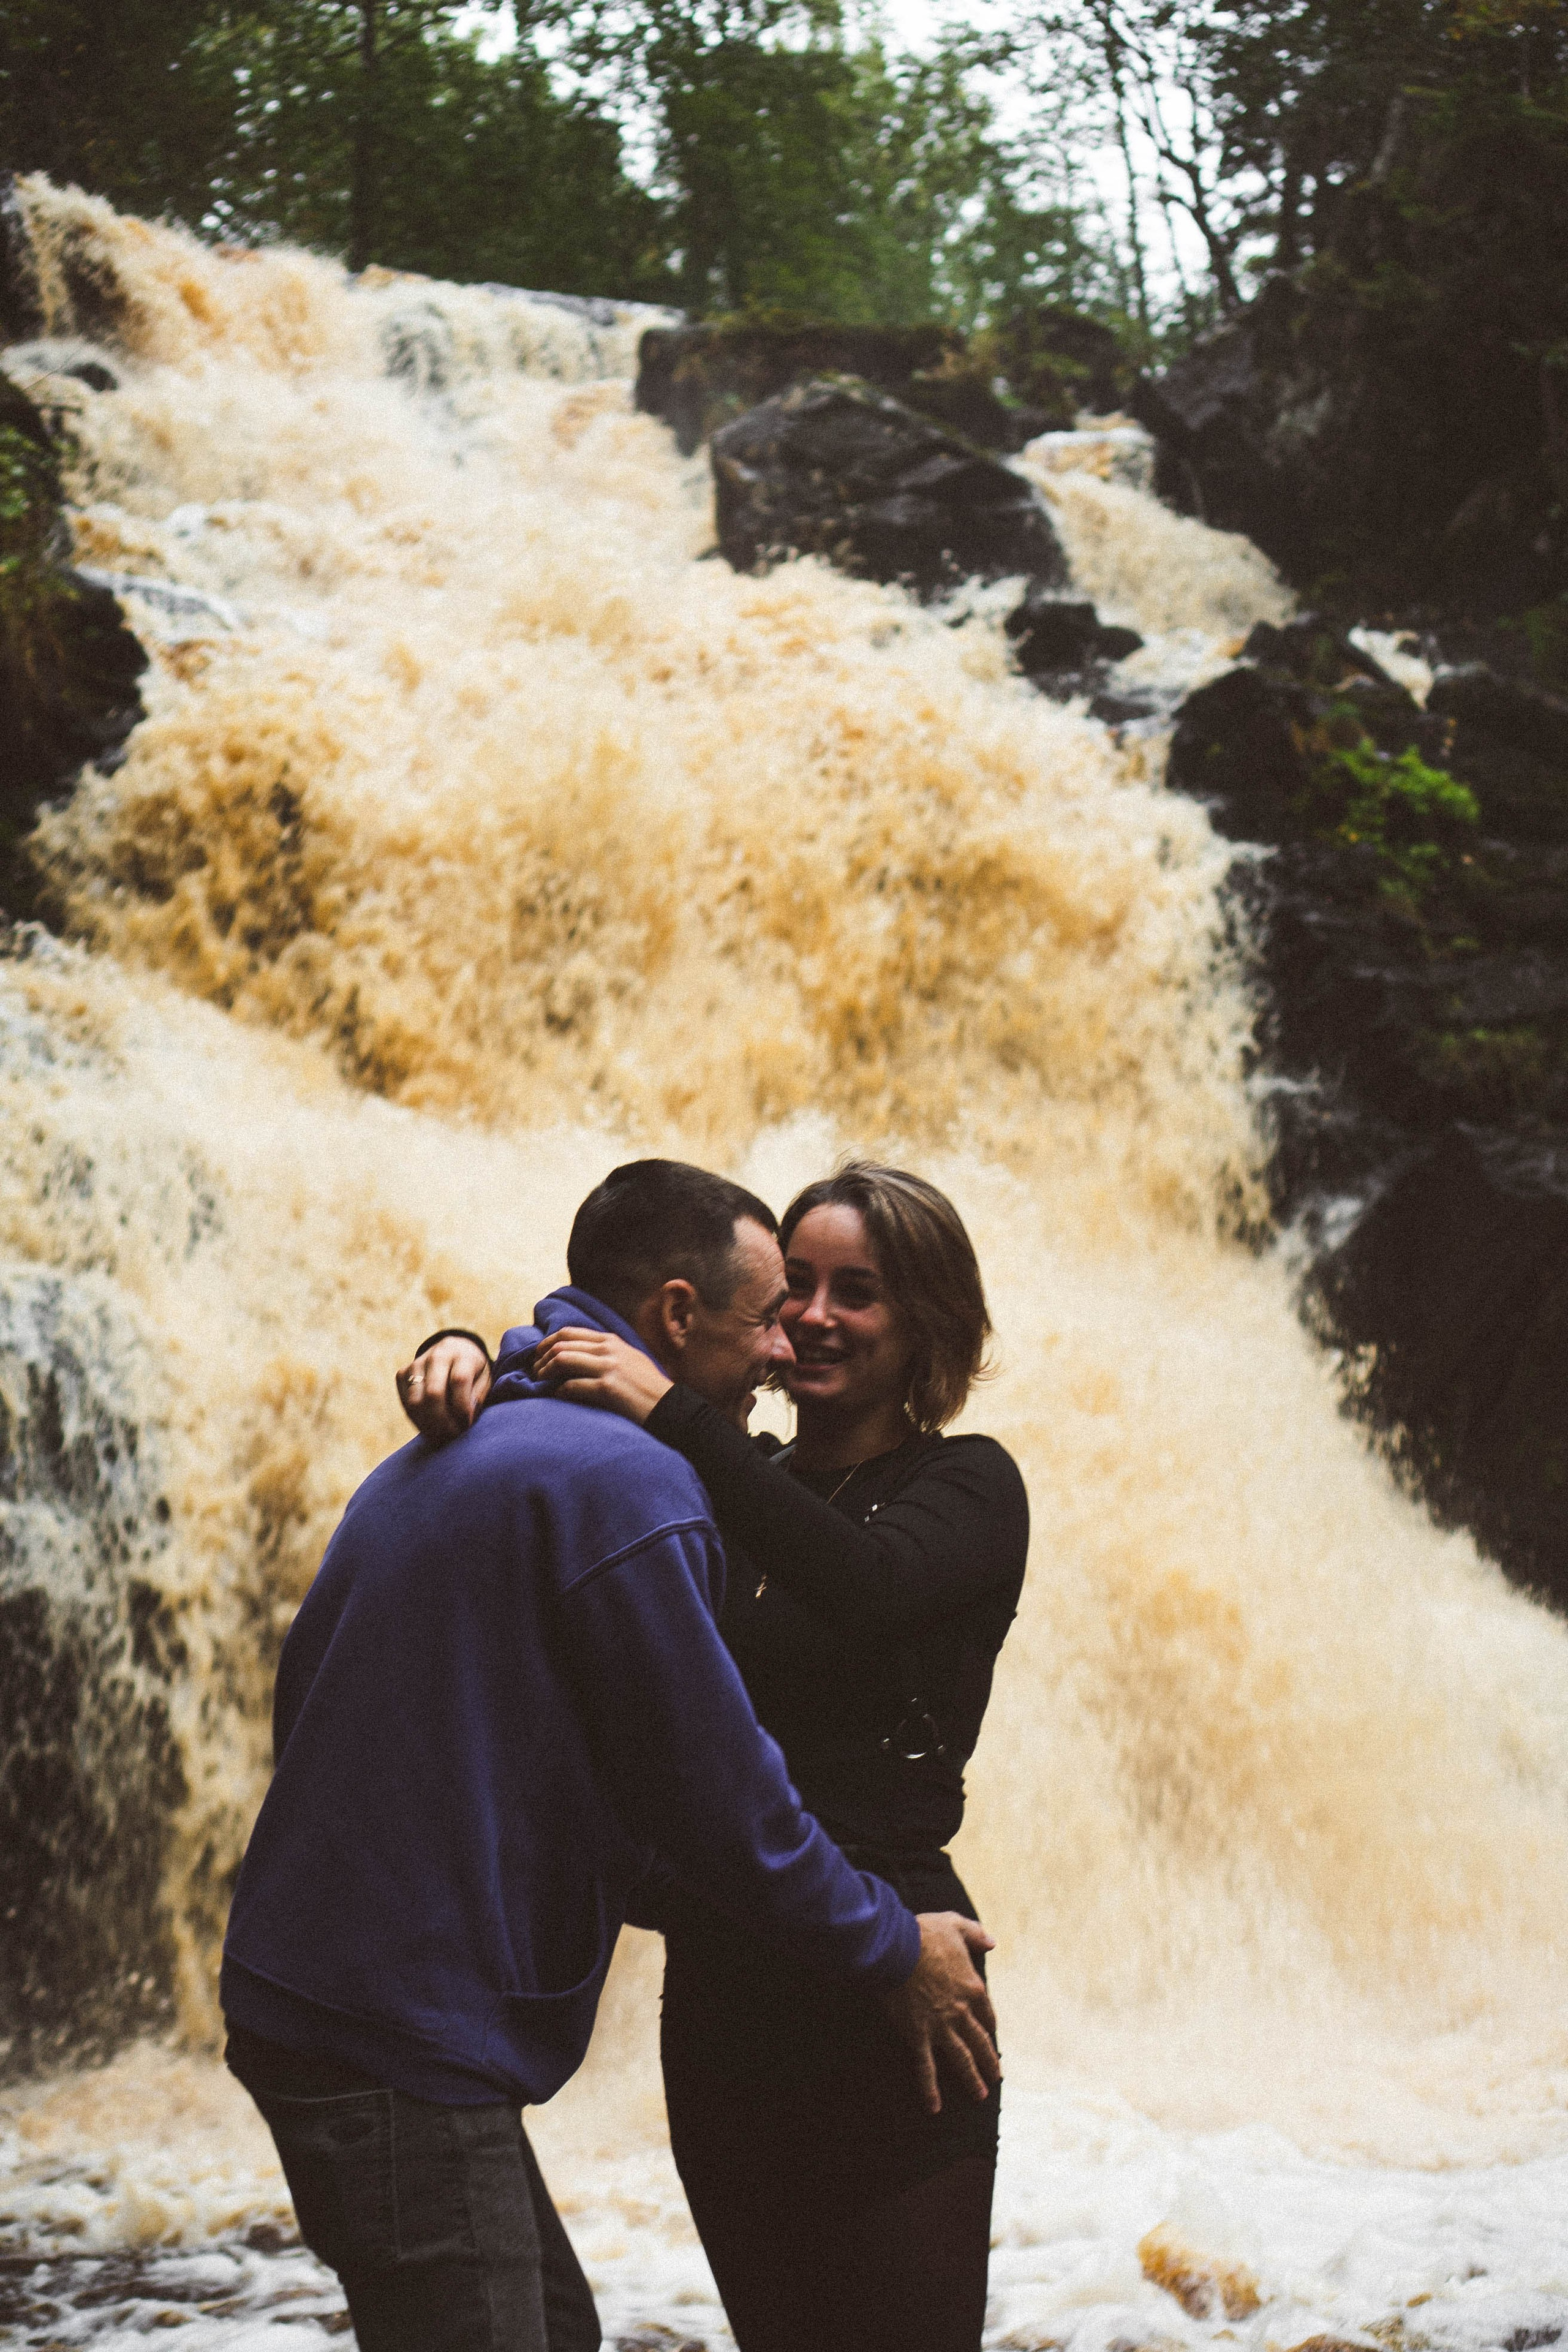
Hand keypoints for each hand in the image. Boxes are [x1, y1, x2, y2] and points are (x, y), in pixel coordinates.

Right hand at [397, 1336, 490, 1439]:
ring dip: (428, 1426)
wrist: (452, 1349)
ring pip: (415, 1402)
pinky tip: (430, 1427)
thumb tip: (465, 1419)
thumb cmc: (472, 1370)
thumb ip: (477, 1397)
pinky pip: (406, 1404)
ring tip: (441, 1437)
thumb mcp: (484, 1379)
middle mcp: (437, 1356)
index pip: (459, 1381)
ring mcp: (416, 1364)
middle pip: (433, 1394)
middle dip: (443, 1423)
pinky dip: (417, 1421)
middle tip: (452, 1436)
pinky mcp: (402, 1373)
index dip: (462, 1408)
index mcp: (462, 1355)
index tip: (467, 1424)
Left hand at [529, 1328, 672, 1423]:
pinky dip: (558, 1391)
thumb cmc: (648, 1388)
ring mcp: (608, 1367)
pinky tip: (556, 1396)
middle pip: (562, 1343)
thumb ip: (608, 1353)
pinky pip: (572, 1385)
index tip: (538, 1355)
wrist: (669, 1407)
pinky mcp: (608, 1388)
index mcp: (612, 1340)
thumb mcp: (630, 1359)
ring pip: (563, 1359)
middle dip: (541, 1357)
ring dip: (545, 1371)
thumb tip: (580, 1356)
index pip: (570, 1332)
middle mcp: (609, 1349)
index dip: (548, 1342)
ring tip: (539, 1382)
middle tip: (533, 1370)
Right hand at [880, 1913, 998, 2116]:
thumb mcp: (955, 1924)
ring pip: (962, 2058)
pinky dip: (930, 2088)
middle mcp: (961, 2011)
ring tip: (981, 2095)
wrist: (898, 1947)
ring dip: (972, 2078)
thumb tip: (992, 1942)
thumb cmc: (924, 1933)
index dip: (989, 2024)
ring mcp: (941, 2026)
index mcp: (972, 1986)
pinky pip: (926, 2067)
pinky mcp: (919, 2035)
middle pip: (980, 2041)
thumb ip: (975, 1933)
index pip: (986, 2012)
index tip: (991, 2034)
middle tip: (997, 2076)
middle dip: (989, 2060)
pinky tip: (934, 2106)